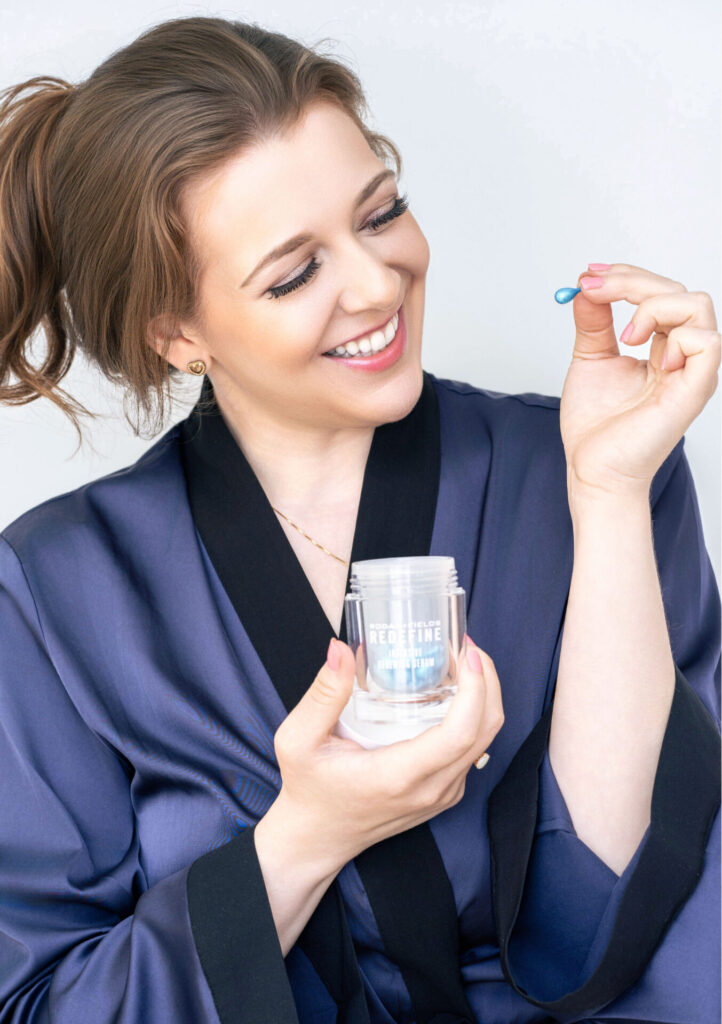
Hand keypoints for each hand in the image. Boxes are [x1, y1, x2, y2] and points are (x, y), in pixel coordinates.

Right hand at [269, 636, 503, 873]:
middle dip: (486, 680)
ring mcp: (442, 794)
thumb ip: (323, 694)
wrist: (315, 838)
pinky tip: (451, 693)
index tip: (467, 653)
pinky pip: (472, 751)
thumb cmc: (307, 789)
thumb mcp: (298, 739)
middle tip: (465, 647)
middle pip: (485, 730)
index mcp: (398, 775)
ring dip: (483, 697)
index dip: (475, 688)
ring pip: (484, 740)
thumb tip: (340, 650)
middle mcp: (430, 789)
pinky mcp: (443, 794)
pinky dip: (473, 716)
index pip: (460, 733)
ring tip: (459, 663)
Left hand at [560, 263, 719, 497]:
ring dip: (653, 305)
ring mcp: (692, 371)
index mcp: (662, 348)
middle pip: (678, 291)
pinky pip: (706, 341)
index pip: (660, 293)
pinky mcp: (694, 389)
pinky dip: (675, 336)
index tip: (588, 275)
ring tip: (625, 336)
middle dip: (631, 281)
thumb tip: (586, 288)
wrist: (593, 469)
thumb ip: (593, 323)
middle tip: (591, 289)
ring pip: (698, 305)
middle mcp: (682, 356)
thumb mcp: (590, 360)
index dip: (627, 276)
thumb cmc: (596, 427)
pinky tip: (645, 353)